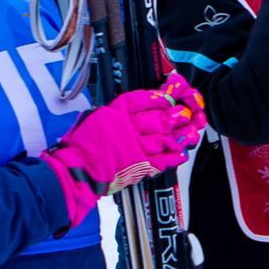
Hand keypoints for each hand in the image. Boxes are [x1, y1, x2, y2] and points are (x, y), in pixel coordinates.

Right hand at [41, 74, 206, 226]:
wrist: (77, 171)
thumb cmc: (81, 146)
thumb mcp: (95, 117)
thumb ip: (114, 110)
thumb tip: (128, 108)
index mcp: (118, 113)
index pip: (145, 99)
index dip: (161, 96)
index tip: (169, 96)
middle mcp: (131, 129)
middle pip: (161, 118)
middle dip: (177, 114)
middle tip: (187, 112)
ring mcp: (138, 149)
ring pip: (166, 138)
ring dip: (182, 134)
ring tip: (192, 129)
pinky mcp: (140, 167)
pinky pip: (163, 160)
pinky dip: (175, 156)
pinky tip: (183, 151)